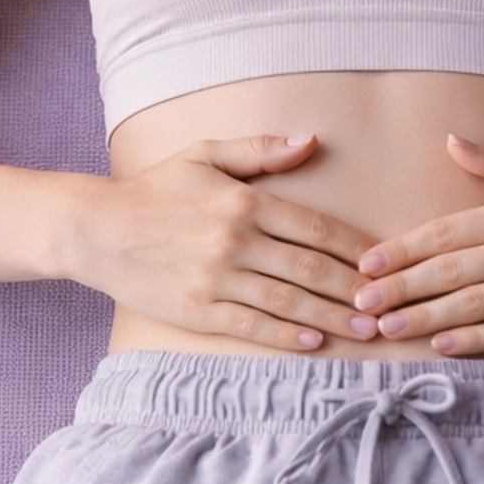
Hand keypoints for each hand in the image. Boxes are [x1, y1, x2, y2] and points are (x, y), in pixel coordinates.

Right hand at [81, 133, 382, 351]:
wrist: (95, 228)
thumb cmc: (154, 189)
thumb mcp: (205, 155)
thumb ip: (260, 149)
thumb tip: (311, 140)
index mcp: (243, 200)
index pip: (315, 227)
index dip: (355, 247)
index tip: (383, 261)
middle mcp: (235, 239)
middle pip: (311, 269)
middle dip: (355, 289)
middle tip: (388, 305)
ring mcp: (216, 278)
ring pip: (288, 302)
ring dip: (332, 318)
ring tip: (366, 331)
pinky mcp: (196, 310)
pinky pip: (250, 326)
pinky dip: (285, 337)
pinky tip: (313, 343)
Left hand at [350, 135, 483, 355]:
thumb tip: (450, 141)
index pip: (447, 232)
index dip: (403, 249)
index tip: (368, 263)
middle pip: (450, 271)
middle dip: (401, 288)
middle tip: (362, 303)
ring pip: (472, 305)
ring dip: (425, 318)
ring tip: (387, 329)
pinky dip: (473, 341)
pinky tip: (441, 346)